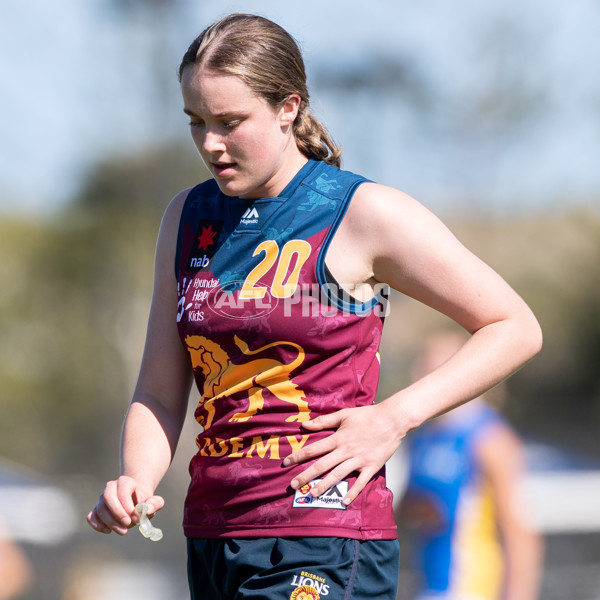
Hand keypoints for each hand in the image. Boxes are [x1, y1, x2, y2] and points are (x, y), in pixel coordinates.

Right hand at [86, 475, 163, 535]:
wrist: (135, 503)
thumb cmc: (144, 502)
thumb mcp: (154, 502)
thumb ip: (155, 504)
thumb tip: (147, 510)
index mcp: (126, 482)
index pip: (123, 490)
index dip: (128, 505)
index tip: (137, 518)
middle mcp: (111, 487)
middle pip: (108, 497)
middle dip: (117, 513)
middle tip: (128, 524)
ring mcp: (102, 499)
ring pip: (101, 509)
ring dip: (111, 522)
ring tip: (123, 531)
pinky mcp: (96, 510)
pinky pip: (91, 517)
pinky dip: (97, 525)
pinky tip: (109, 531)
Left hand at [283, 403, 403, 504]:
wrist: (392, 420)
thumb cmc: (367, 416)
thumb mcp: (344, 415)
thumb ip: (324, 421)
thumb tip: (305, 425)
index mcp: (338, 438)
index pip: (313, 449)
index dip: (298, 456)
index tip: (286, 463)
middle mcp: (346, 451)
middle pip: (322, 465)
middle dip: (306, 476)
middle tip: (293, 485)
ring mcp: (359, 460)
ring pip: (338, 475)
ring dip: (324, 486)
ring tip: (312, 494)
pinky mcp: (371, 467)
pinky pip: (360, 482)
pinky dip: (352, 492)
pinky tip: (344, 501)